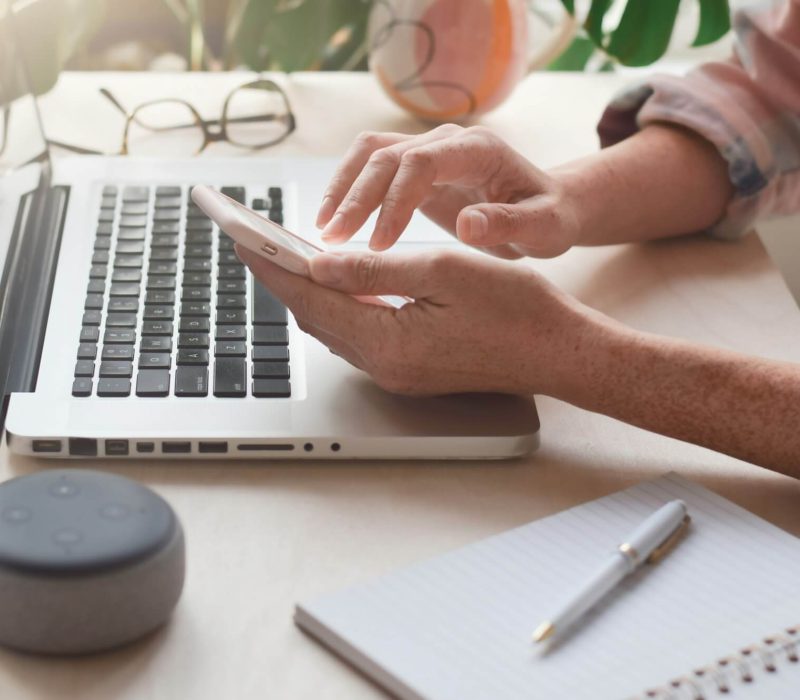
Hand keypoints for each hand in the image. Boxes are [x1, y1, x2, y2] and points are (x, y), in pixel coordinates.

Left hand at [238, 245, 599, 396]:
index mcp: (389, 342)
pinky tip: (342, 285)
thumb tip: (322, 263)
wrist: (559, 352)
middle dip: (284, 280)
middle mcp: (386, 367)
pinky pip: (361, 337)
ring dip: (312, 294)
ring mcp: (398, 374)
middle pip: (316, 318)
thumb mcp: (444, 271)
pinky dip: (343, 308)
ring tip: (292, 258)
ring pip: (335, 329)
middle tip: (259, 244)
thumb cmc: (515, 309)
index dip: (274, 266)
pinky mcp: (411, 371)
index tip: (243, 238)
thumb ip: (376, 267)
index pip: (312, 298)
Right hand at [316, 124, 579, 258]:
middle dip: (356, 197)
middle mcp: (448, 142)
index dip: (394, 200)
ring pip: (370, 154)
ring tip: (324, 230)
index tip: (380, 245)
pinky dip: (349, 190)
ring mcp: (429, 151)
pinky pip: (372, 168)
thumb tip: (468, 225)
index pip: (421, 162)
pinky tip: (336, 221)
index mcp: (479, 150)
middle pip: (386, 154)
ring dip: (343, 189)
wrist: (547, 206)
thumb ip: (511, 223)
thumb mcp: (545, 227)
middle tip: (334, 241)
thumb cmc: (549, 217)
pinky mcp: (415, 168)